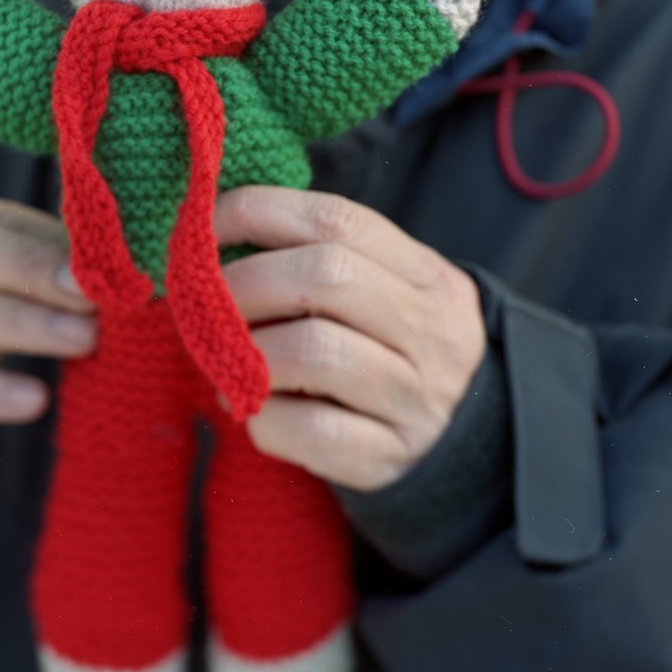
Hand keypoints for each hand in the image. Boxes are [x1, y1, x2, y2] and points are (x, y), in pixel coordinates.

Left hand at [214, 187, 485, 491]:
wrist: (465, 449)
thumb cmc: (392, 352)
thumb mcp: (385, 294)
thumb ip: (321, 259)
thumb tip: (213, 236)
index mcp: (427, 275)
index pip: (337, 220)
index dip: (259, 212)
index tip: (205, 225)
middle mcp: (431, 331)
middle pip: (325, 276)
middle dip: (246, 281)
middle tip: (208, 299)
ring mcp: (414, 399)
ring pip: (314, 351)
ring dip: (249, 349)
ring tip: (226, 356)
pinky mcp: (386, 459)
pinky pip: (309, 429)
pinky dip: (263, 415)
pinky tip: (252, 406)